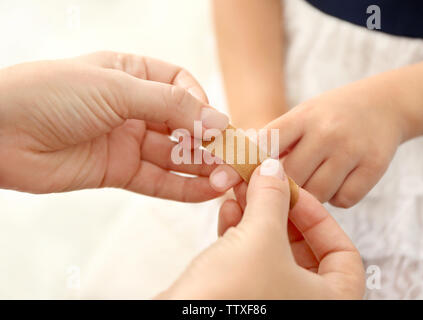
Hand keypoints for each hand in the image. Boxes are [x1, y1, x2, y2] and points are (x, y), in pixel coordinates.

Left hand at [0, 51, 228, 200]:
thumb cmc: (50, 94)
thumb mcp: (117, 87)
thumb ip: (171, 105)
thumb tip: (218, 120)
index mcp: (132, 73)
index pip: (181, 86)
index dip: (202, 104)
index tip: (216, 122)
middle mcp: (132, 106)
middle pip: (181, 124)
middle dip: (208, 141)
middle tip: (232, 159)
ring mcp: (126, 139)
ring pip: (173, 155)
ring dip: (200, 168)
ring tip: (225, 178)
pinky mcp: (117, 170)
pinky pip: (156, 180)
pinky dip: (182, 187)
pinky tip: (205, 192)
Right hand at [160, 159, 364, 298]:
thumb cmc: (232, 298)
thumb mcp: (260, 237)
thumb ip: (272, 198)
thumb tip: (274, 171)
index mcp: (329, 300)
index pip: (343, 252)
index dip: (319, 216)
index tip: (293, 192)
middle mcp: (302, 303)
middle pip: (303, 248)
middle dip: (279, 210)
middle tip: (264, 185)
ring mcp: (272, 301)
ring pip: (272, 252)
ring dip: (257, 216)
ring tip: (241, 191)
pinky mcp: (243, 298)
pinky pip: (250, 261)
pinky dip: (241, 234)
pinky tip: (228, 211)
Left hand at [209, 81, 404, 206]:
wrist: (384, 104)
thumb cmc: (330, 115)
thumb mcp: (301, 116)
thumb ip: (274, 140)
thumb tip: (236, 165)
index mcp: (302, 117)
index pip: (266, 145)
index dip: (246, 167)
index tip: (229, 181)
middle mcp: (326, 132)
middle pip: (291, 178)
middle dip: (284, 188)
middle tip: (284, 190)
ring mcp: (352, 149)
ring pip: (318, 194)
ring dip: (312, 196)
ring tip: (315, 181)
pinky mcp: (374, 166)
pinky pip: (344, 199)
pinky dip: (337, 198)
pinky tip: (338, 182)